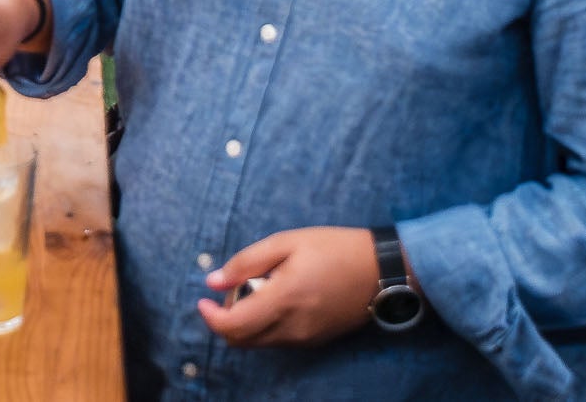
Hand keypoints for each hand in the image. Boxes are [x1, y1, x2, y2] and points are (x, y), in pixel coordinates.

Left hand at [197, 228, 383, 349]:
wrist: (381, 271)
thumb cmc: (333, 249)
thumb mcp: (287, 242)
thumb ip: (247, 262)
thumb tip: (213, 281)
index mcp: (282, 300)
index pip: (233, 326)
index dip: (210, 317)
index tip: (204, 300)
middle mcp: (291, 328)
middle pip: (241, 340)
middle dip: (226, 319)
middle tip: (235, 289)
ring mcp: (304, 339)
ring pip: (258, 343)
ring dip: (246, 323)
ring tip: (260, 289)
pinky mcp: (314, 341)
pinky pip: (277, 341)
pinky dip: (265, 326)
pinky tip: (278, 299)